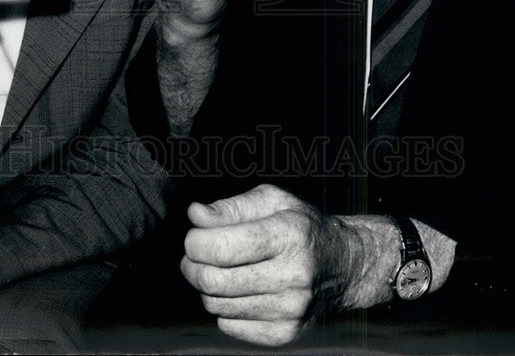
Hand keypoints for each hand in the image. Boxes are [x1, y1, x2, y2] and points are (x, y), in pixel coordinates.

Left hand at [181, 184, 362, 345]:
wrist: (343, 267)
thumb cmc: (301, 226)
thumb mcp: (272, 201)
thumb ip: (231, 207)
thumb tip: (195, 216)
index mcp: (289, 236)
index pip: (222, 248)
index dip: (196, 242)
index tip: (195, 236)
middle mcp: (293, 276)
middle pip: (214, 280)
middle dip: (192, 265)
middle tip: (194, 255)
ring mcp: (290, 311)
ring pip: (217, 305)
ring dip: (206, 286)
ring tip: (217, 269)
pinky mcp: (285, 334)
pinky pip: (229, 325)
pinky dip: (223, 307)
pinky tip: (238, 290)